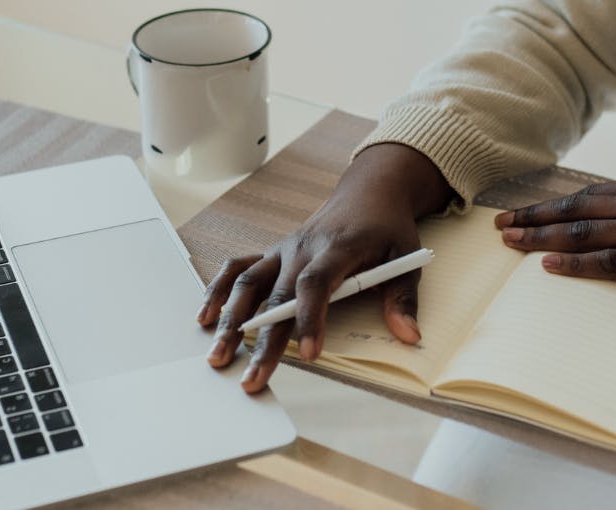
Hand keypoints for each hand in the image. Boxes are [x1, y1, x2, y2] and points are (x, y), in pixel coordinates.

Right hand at [197, 144, 454, 392]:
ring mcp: (281, 250)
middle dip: (261, 340)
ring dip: (230, 320)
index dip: (310, 317)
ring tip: (218, 355)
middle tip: (251, 377)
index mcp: (336, 247)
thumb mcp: (407, 257)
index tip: (309, 353)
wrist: (367, 193)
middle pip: (275, 294)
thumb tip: (409, 335)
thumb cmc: (386, 228)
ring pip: (247, 283)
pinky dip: (218, 291)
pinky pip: (238, 269)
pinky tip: (207, 318)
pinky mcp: (271, 254)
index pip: (316, 283)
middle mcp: (301, 247)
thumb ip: (403, 297)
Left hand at [495, 174, 615, 294]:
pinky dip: (575, 264)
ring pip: (582, 234)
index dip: (546, 207)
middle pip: (573, 212)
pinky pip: (607, 262)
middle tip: (500, 227)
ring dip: (542, 239)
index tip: (517, 213)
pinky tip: (548, 265)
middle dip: (533, 220)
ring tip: (511, 242)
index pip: (581, 197)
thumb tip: (602, 209)